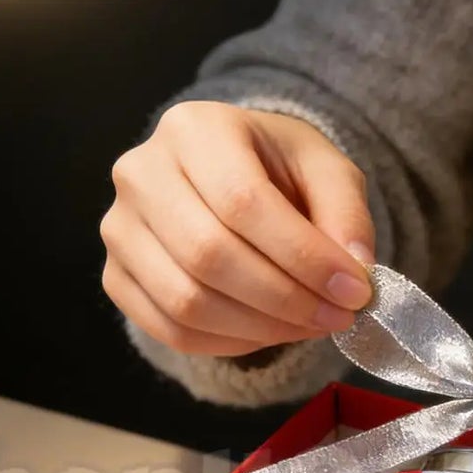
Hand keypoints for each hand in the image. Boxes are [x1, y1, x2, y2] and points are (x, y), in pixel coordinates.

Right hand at [100, 101, 374, 356]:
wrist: (232, 178)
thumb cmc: (280, 171)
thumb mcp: (327, 172)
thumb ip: (347, 214)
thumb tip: (356, 271)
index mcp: (195, 129)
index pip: (242, 201)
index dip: (303, 256)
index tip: (355, 291)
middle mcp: (141, 173)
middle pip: (209, 255)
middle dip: (286, 299)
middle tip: (339, 316)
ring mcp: (120, 228)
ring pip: (186, 300)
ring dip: (262, 328)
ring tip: (311, 324)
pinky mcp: (116, 276)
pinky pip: (170, 329)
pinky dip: (230, 343)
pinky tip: (271, 331)